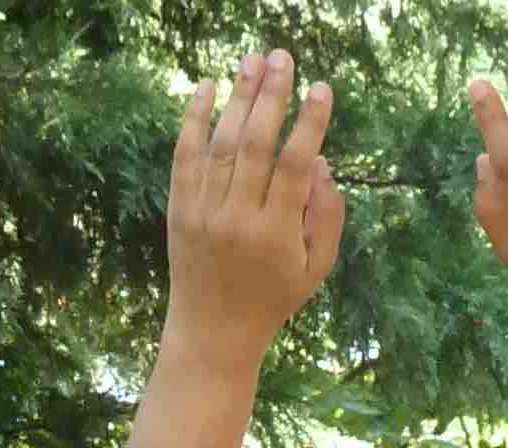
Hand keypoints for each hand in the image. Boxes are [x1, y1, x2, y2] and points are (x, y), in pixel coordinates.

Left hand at [164, 53, 342, 373]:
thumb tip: (319, 161)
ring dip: (238, 97)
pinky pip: (185, 155)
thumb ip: (327, 218)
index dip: (309, 124)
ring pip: (221, 143)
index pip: (293, 167)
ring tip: (252, 60)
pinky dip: (193, 118)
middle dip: (271, 96)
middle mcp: (236, 220)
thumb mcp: (314, 270)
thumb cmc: (273, 297)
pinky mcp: (180, 209)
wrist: (214, 331)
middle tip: (282, 57)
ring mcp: (204, 213)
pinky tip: (206, 86)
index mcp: (275, 235)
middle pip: (255, 145)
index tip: (321, 90)